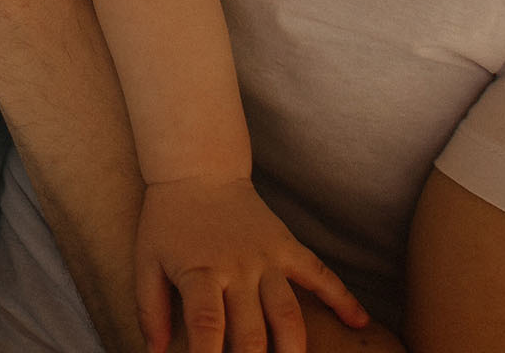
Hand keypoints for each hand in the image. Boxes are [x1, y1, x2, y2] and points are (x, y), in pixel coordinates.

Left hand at [134, 176, 367, 352]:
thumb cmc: (168, 220)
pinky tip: (359, 321)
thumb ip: (149, 309)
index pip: (208, 325)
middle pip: (251, 331)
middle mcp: (238, 268)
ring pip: (287, 313)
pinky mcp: (287, 246)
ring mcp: (267, 257)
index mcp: (200, 272)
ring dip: (293, 348)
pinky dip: (342, 297)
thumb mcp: (146, 260)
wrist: (198, 170)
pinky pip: (319, 273)